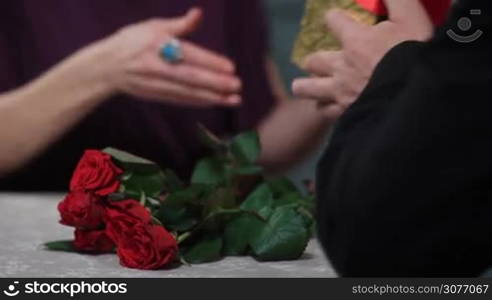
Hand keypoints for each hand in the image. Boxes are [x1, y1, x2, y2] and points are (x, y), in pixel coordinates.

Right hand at [99, 8, 241, 106]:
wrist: (105, 67)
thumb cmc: (132, 41)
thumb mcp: (153, 26)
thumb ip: (179, 24)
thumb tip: (199, 13)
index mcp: (157, 44)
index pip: (189, 55)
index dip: (210, 62)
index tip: (230, 67)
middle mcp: (156, 66)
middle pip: (190, 77)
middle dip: (215, 83)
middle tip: (237, 86)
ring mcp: (155, 84)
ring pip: (187, 93)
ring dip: (212, 97)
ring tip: (233, 100)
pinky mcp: (155, 96)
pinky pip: (180, 100)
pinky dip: (199, 102)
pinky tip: (215, 103)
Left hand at [292, 0, 433, 119]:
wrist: (417, 94)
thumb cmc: (414, 52)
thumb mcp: (410, 17)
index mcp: (355, 40)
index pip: (333, 20)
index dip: (334, 18)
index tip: (336, 19)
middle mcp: (341, 66)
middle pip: (314, 61)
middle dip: (314, 60)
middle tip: (320, 62)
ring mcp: (339, 91)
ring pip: (309, 89)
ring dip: (309, 86)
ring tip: (312, 86)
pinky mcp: (344, 113)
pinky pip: (326, 112)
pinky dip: (326, 108)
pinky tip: (330, 107)